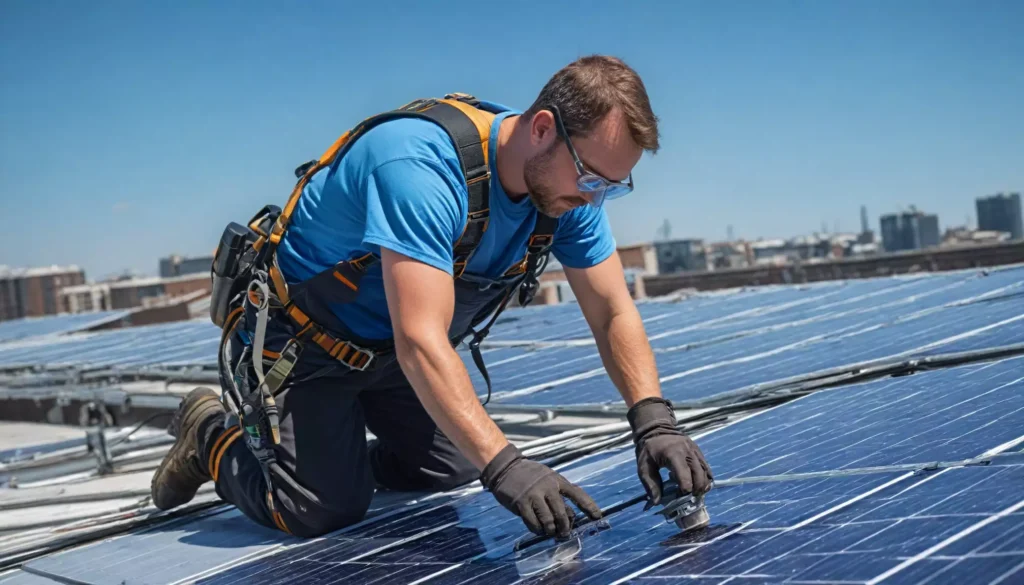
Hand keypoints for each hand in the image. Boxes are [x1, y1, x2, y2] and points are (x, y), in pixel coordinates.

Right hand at [481, 443, 601, 537]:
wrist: (505, 468)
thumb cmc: (530, 475)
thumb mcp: (548, 477)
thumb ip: (559, 492)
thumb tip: (571, 515)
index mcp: (557, 480)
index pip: (577, 494)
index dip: (588, 506)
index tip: (597, 516)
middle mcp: (548, 487)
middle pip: (562, 513)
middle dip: (565, 527)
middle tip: (564, 533)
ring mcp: (534, 495)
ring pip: (548, 521)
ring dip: (551, 530)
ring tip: (550, 532)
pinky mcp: (521, 503)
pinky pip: (533, 523)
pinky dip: (537, 530)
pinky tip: (538, 529)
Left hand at [627, 397, 712, 505]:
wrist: (656, 429)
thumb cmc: (649, 449)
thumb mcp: (644, 466)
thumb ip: (650, 484)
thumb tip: (656, 502)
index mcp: (673, 454)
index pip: (685, 474)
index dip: (685, 489)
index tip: (681, 497)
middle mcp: (687, 452)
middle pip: (699, 475)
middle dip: (696, 490)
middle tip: (690, 499)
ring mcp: (694, 451)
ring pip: (705, 472)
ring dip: (703, 485)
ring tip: (695, 494)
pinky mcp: (698, 451)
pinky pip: (706, 467)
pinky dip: (705, 478)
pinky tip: (699, 485)